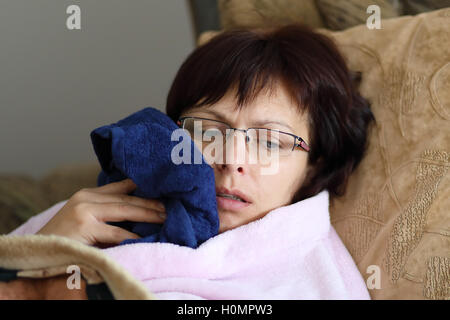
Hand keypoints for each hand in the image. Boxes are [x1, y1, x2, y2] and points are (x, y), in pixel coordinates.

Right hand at [36, 179, 165, 246]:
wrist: (37, 252)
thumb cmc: (64, 238)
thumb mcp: (84, 219)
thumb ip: (105, 212)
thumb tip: (136, 210)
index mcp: (87, 194)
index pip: (120, 186)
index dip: (141, 186)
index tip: (161, 187)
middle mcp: (86, 198)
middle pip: (126, 198)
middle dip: (150, 202)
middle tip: (169, 206)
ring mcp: (85, 211)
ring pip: (125, 211)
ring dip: (148, 215)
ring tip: (165, 218)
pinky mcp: (85, 227)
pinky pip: (117, 233)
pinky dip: (133, 236)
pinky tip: (147, 238)